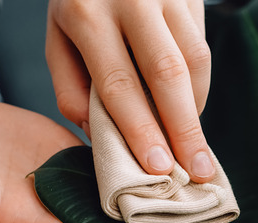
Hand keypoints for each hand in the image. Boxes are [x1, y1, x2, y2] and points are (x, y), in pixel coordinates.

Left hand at [45, 0, 215, 182]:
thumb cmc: (79, 0)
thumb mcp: (56, 35)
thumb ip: (69, 84)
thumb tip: (94, 130)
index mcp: (87, 12)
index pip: (118, 82)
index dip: (141, 128)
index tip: (158, 166)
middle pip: (167, 73)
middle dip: (184, 128)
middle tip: (198, 170)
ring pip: (194, 58)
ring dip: (195, 109)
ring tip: (194, 146)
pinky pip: (201, 46)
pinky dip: (198, 85)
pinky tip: (188, 108)